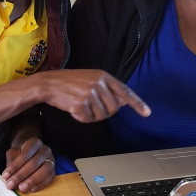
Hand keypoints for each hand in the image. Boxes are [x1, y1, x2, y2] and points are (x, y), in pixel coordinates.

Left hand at [2, 138, 54, 192]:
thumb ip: (11, 162)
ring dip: (32, 181)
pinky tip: (32, 189)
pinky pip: (50, 178)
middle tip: (11, 184)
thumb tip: (8, 176)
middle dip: (21, 175)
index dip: (14, 166)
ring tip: (22, 188)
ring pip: (44, 171)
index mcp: (34, 143)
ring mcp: (51, 160)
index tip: (5, 176)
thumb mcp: (14, 153)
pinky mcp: (54, 170)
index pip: (24, 155)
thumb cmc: (21, 153)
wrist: (33, 153)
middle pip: (34, 163)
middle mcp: (45, 150)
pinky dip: (41, 185)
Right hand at [36, 69, 150, 122]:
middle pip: (113, 109)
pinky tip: (73, 109)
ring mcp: (90, 93)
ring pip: (101, 116)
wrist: (48, 84)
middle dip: (104, 112)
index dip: (137, 104)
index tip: (147, 113)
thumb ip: (108, 89)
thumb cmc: (69, 82)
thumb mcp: (90, 80)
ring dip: (91, 116)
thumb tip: (123, 102)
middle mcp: (99, 83)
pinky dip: (80, 118)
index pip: (125, 91)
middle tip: (90, 106)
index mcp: (103, 76)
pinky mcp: (80, 104)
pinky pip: (87, 119)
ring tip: (80, 105)